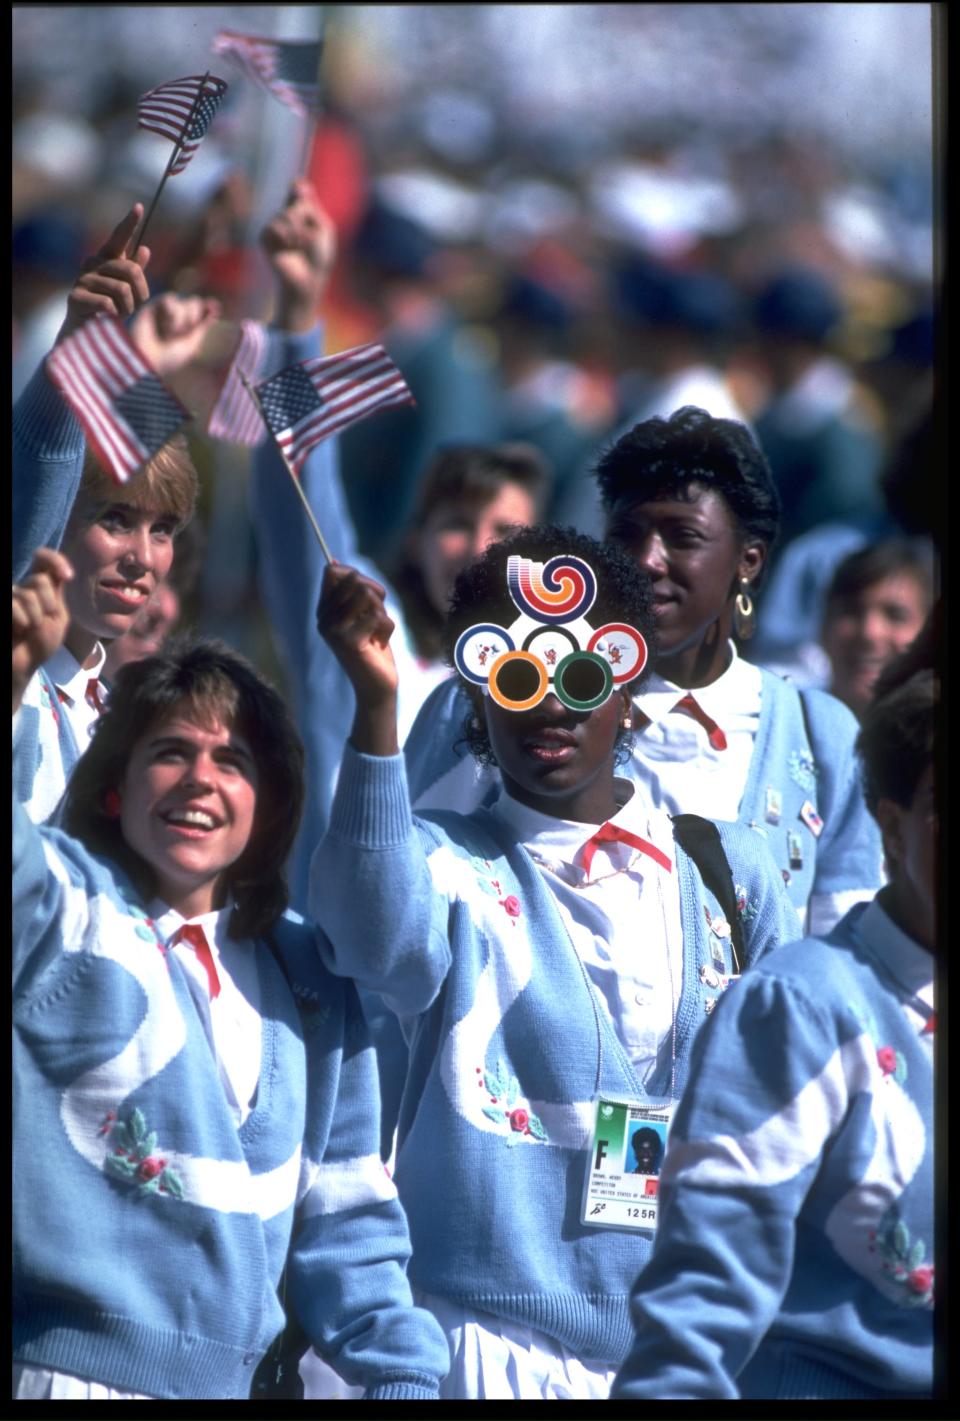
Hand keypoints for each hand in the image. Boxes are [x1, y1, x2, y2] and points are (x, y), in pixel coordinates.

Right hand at [13, 548, 73, 713]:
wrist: (24, 666)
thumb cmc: (40, 644)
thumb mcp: (57, 616)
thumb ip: (56, 592)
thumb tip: (60, 571)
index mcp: (39, 586)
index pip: (43, 558)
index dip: (55, 560)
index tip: (67, 576)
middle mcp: (22, 587)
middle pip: (40, 579)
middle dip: (48, 604)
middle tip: (41, 623)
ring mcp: (10, 596)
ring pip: (28, 594)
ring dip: (36, 617)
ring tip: (28, 630)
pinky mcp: (3, 607)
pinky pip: (14, 605)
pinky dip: (22, 621)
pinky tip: (17, 631)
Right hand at [55, 205, 150, 342]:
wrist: (86, 334)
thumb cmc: (109, 309)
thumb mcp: (127, 291)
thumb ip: (135, 272)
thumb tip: (145, 249)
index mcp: (106, 259)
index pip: (119, 238)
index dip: (129, 223)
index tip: (139, 206)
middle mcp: (93, 263)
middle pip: (131, 270)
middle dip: (141, 293)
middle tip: (137, 306)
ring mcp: (82, 279)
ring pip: (123, 290)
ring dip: (128, 308)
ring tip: (119, 313)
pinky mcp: (76, 297)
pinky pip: (108, 304)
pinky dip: (114, 315)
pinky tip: (107, 318)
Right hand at [130, 292, 220, 376]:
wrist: (146, 360)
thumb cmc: (168, 358)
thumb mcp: (191, 343)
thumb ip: (202, 325)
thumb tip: (217, 307)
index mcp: (188, 327)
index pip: (202, 309)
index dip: (209, 306)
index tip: (215, 308)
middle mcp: (177, 317)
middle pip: (194, 302)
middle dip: (193, 318)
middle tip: (183, 333)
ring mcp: (165, 311)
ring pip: (183, 302)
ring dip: (181, 320)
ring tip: (169, 335)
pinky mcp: (153, 306)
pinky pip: (170, 299)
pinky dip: (171, 313)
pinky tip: (163, 326)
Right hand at [260, 179, 336, 331]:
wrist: (308, 279)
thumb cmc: (319, 257)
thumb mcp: (323, 228)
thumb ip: (312, 206)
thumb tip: (297, 182)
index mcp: (303, 213)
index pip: (298, 192)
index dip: (298, 188)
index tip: (300, 187)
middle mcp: (288, 217)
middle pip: (295, 204)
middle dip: (304, 220)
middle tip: (308, 239)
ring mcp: (275, 227)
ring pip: (284, 215)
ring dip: (296, 232)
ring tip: (299, 246)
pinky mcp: (265, 238)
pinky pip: (273, 226)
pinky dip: (284, 237)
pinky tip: (287, 247)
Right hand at [317, 563, 399, 755]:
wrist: (377, 687)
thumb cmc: (373, 648)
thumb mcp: (363, 614)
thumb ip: (352, 592)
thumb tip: (333, 562)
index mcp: (323, 610)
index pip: (333, 571)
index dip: (357, 577)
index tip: (369, 596)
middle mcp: (323, 619)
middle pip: (354, 579)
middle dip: (376, 594)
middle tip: (377, 617)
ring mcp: (334, 631)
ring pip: (367, 596)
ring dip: (383, 612)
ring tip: (377, 632)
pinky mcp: (349, 642)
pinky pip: (377, 616)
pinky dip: (387, 629)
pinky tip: (379, 645)